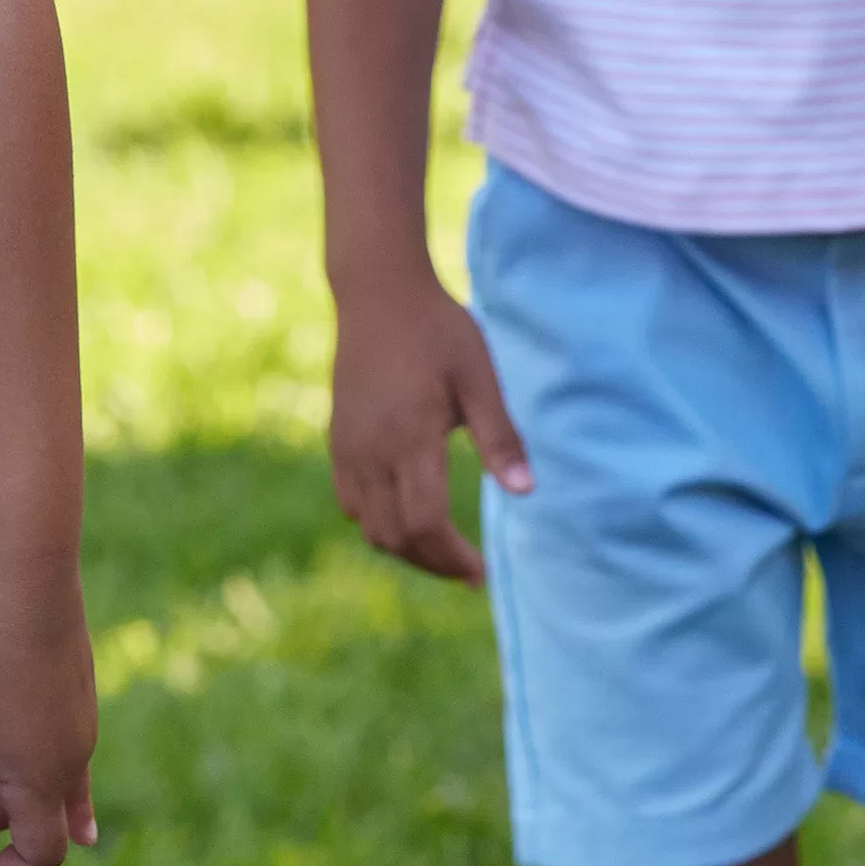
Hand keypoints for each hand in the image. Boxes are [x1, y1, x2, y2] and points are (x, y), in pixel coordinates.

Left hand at [0, 556, 97, 865]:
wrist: (28, 569)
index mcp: (43, 776)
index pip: (37, 855)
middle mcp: (73, 756)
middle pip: (31, 816)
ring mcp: (79, 721)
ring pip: (40, 778)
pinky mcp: (75, 690)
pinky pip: (56, 746)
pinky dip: (36, 767)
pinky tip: (48, 780)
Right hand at [329, 268, 529, 582]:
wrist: (378, 293)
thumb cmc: (438, 330)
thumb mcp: (480, 378)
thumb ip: (500, 438)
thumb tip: (526, 492)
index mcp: (410, 438)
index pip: (425, 524)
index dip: (453, 558)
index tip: (483, 572)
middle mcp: (371, 451)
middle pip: (396, 537)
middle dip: (433, 564)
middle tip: (470, 570)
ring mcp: (348, 448)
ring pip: (369, 527)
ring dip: (406, 548)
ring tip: (443, 549)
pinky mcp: (338, 440)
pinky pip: (351, 503)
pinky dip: (379, 524)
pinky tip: (408, 515)